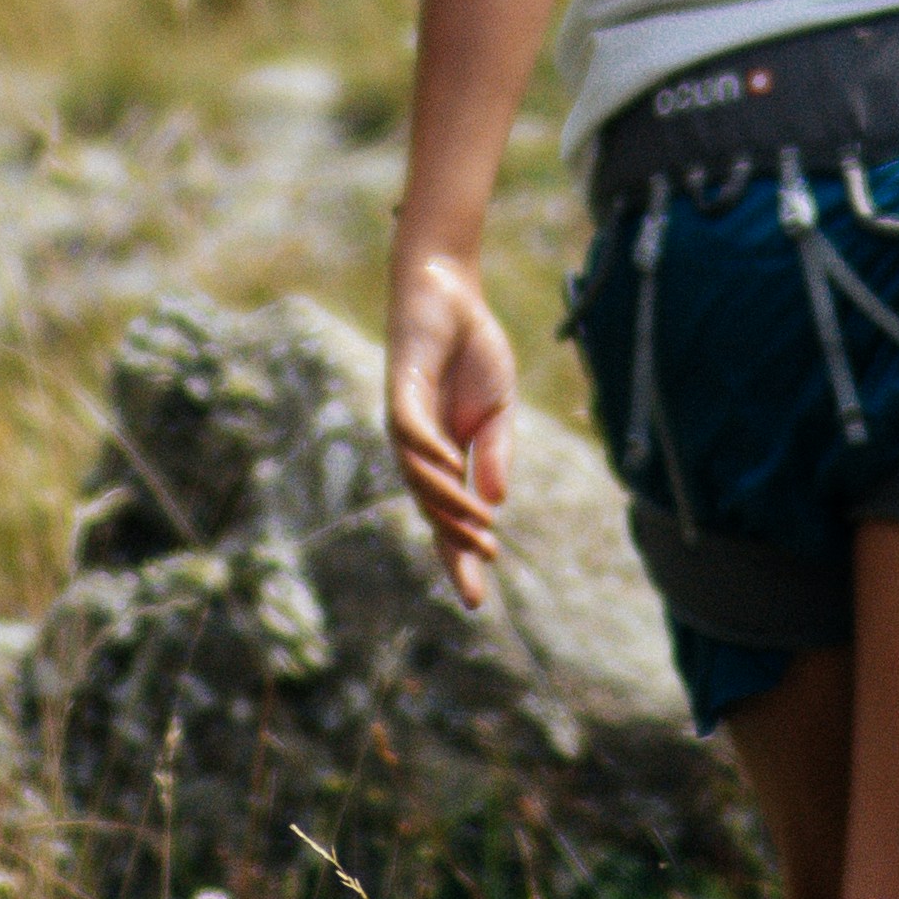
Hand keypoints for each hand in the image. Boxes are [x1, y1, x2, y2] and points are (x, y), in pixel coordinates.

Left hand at [389, 246, 519, 609]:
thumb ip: (494, 455)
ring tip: (480, 531)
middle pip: (430, 510)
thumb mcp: (497, 413)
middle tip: (478, 579)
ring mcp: (407, 423)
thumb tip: (495, 504)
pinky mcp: (401, 392)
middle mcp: (419, 449)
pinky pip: (410, 432)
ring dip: (449, 506)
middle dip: (452, 547)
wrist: (450, 295)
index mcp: (445, 458)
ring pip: (419, 478)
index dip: (460, 560)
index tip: (475, 603)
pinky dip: (429, 454)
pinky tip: (451, 470)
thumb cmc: (471, 352)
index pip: (449, 519)